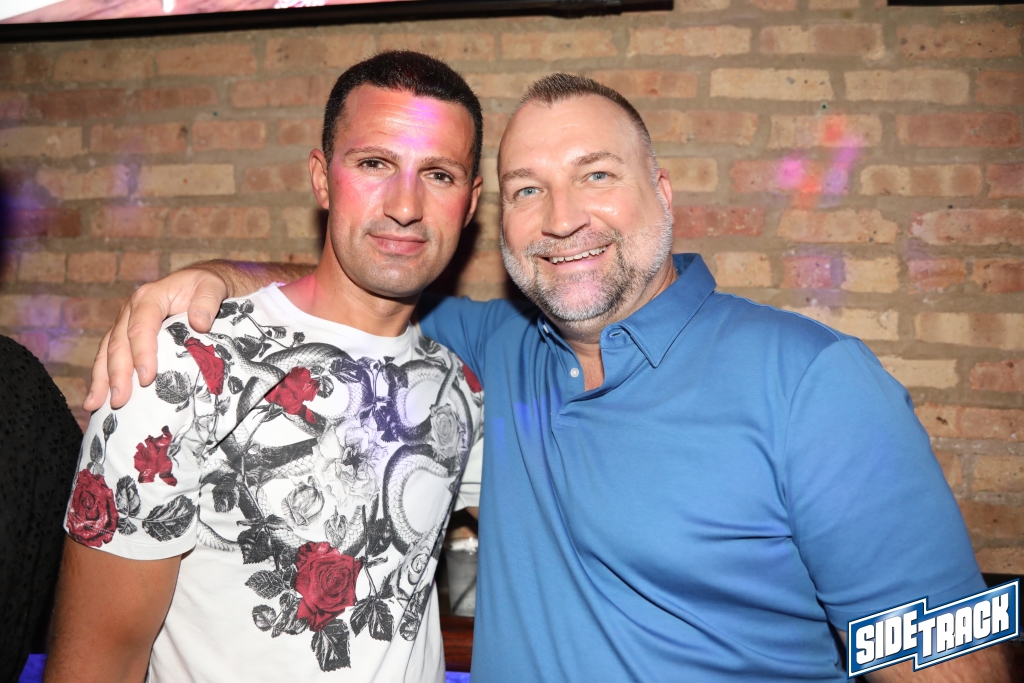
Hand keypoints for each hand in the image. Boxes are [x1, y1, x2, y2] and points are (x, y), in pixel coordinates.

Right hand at [84, 268, 228, 410]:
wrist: (201, 282)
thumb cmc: (207, 285)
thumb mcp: (213, 286)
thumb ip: (208, 301)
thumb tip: (199, 323)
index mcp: (150, 297)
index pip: (141, 326)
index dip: (142, 353)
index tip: (147, 378)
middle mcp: (132, 310)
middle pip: (119, 343)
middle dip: (117, 374)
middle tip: (120, 400)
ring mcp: (125, 323)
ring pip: (107, 352)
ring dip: (102, 379)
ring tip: (96, 404)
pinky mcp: (126, 336)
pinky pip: (109, 356)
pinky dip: (102, 377)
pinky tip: (97, 398)